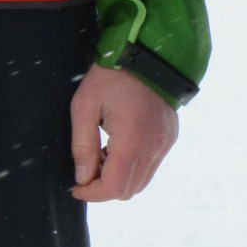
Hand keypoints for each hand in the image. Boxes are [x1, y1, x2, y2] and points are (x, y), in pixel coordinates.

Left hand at [70, 62, 178, 201]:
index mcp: (132, 140)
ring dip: (119, 178)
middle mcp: (153, 147)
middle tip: (87, 169)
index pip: (113, 187)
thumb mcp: (85, 106)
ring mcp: (164, 143)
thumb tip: (82, 178)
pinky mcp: (169, 137)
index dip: (92, 194)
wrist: (148, 53)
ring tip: (103, 155)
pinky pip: (151, 166)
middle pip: (128, 190)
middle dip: (104, 187)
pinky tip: (119, 146)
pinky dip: (133, 167)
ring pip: (141, 182)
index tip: (77, 187)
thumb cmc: (112, 76)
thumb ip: (83, 146)